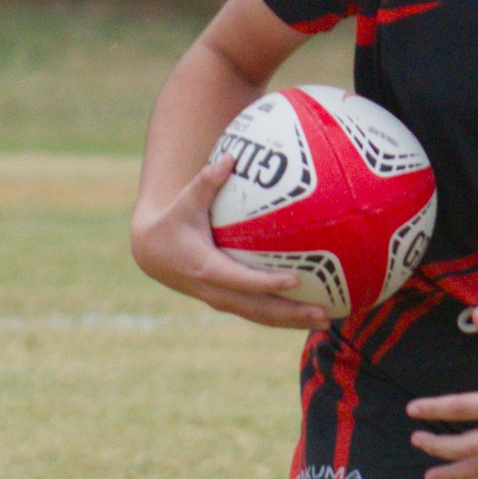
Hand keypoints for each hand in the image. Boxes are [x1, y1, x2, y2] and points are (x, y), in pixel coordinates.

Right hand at [130, 154, 327, 328]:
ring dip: (292, 321)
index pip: (241, 280)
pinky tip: (310, 315)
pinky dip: (283, 317)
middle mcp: (215, 290)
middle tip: (323, 314)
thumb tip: (229, 157)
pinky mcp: (228, 302)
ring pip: (260, 317)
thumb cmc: (173, 222)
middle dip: (290, 314)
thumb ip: (206, 182)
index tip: (295, 280)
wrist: (151, 253)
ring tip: (326, 322)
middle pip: (257, 309)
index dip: (266, 283)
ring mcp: (222, 300)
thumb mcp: (185, 202)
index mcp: (206, 267)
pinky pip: (258, 313)